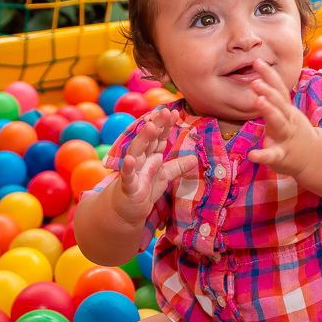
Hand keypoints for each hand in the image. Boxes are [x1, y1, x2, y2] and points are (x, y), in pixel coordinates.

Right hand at [113, 108, 197, 223]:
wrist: (126, 210)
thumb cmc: (144, 190)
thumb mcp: (164, 177)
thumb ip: (178, 166)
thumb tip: (194, 158)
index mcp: (150, 156)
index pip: (159, 137)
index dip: (166, 125)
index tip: (174, 112)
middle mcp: (141, 159)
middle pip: (149, 139)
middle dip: (157, 124)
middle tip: (165, 111)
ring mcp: (133, 171)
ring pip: (136, 151)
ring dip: (143, 139)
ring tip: (151, 126)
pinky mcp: (128, 186)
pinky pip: (127, 176)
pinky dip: (128, 168)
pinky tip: (129, 160)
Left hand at [247, 58, 316, 176]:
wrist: (313, 157)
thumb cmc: (292, 132)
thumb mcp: (286, 113)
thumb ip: (274, 98)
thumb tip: (258, 78)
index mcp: (286, 110)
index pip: (278, 89)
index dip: (269, 75)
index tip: (257, 61)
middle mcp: (287, 120)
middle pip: (279, 104)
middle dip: (269, 92)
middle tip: (256, 81)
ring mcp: (285, 137)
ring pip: (279, 123)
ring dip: (270, 112)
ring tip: (258, 101)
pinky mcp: (282, 156)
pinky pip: (273, 155)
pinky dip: (263, 155)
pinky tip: (252, 155)